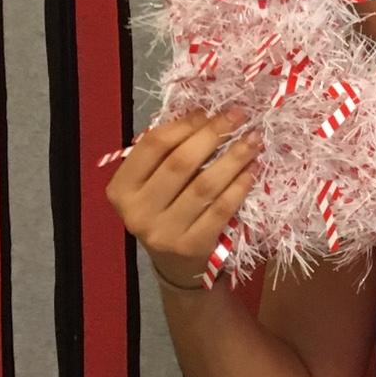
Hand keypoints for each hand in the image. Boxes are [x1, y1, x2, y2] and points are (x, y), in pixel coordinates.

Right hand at [104, 108, 262, 287]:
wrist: (176, 265)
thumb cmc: (167, 209)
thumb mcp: (155, 183)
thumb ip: (169, 153)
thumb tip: (206, 113)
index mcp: (122, 189)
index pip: (152, 146)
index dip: (184, 124)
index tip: (210, 111)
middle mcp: (137, 212)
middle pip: (180, 163)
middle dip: (214, 135)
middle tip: (239, 117)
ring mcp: (163, 233)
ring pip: (205, 185)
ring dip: (234, 157)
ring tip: (253, 140)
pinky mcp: (191, 247)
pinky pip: (221, 208)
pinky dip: (240, 186)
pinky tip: (253, 170)